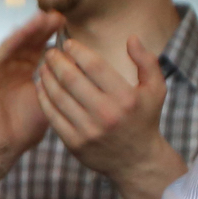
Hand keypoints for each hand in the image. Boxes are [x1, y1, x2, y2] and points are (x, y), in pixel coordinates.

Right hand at [0, 11, 62, 179]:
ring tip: (47, 17)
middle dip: (43, 30)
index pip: (38, 52)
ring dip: (31, 30)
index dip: (52, 39)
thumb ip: (58, 88)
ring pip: (15, 45)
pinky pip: (1, 53)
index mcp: (22, 78)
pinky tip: (29, 28)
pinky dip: (16, 39)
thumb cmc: (21, 134)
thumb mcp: (48, 105)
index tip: (69, 27)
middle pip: (27, 45)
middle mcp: (7, 72)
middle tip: (60, 16)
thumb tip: (83, 75)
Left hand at [37, 36, 183, 198]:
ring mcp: (88, 130)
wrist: (137, 161)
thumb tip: (131, 38)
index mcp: (125, 98)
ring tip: (43, 66)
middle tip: (50, 52)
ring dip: (47, 78)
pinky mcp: (74, 143)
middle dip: (57, 62)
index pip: (94, 66)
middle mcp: (106, 114)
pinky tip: (41, 87)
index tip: (68, 44)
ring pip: (59, 97)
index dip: (78, 51)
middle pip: (72, 80)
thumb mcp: (156, 89)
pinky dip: (44, 99)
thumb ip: (146, 61)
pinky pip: (53, 116)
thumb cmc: (145, 119)